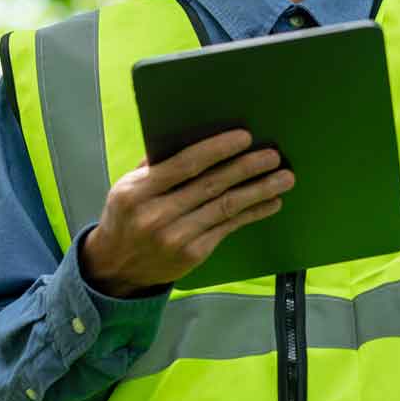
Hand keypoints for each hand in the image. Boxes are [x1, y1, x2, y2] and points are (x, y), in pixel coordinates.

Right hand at [79, 129, 293, 296]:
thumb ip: (155, 164)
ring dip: (259, 191)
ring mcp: (175, 237)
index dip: (217, 150)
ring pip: (225, 208)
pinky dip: (252, 213)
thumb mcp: (128, 187)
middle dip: (246, 168)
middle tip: (273, 155)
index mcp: (137, 191)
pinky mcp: (192, 254)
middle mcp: (156, 215)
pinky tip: (271, 201)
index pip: (183, 165)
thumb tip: (191, 133)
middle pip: (210, 186)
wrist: (115, 266)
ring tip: (284, 177)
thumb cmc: (126, 216)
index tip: (244, 137)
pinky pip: (228, 228)